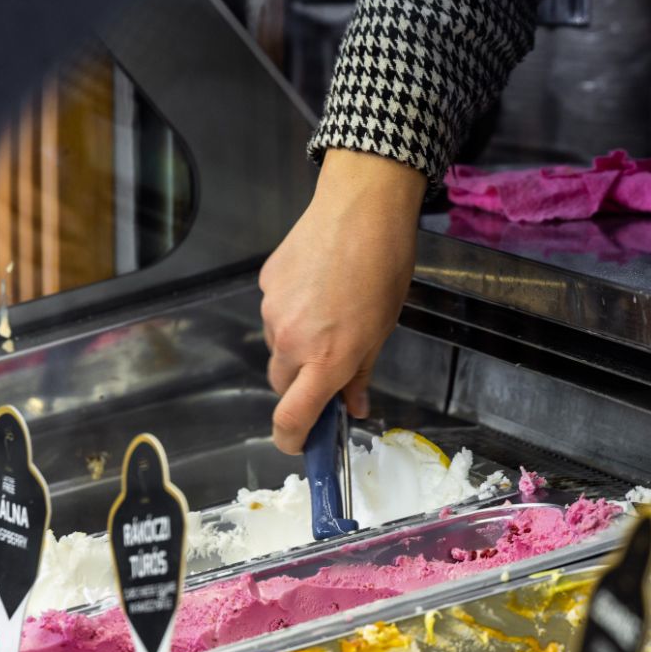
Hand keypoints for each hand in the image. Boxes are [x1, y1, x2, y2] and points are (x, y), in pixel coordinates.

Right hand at [260, 148, 425, 453]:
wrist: (362, 207)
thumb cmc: (384, 267)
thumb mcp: (382, 328)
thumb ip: (361, 372)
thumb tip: (354, 405)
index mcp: (326, 360)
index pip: (292, 419)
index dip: (292, 439)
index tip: (300, 443)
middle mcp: (292, 341)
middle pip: (281, 384)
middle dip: (302, 386)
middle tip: (330, 366)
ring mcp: (273, 311)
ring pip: (278, 347)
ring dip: (297, 345)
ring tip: (329, 313)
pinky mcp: (266, 284)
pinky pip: (274, 312)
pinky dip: (292, 311)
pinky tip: (317, 287)